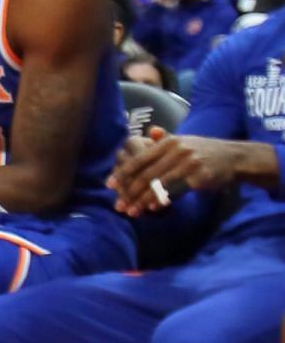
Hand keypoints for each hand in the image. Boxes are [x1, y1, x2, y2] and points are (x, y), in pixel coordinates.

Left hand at [108, 133, 257, 215]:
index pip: (138, 159)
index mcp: (167, 142)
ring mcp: (188, 163)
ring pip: (157, 184)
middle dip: (129, 192)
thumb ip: (163, 140)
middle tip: (119, 205)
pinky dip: (162, 200)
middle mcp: (176, 150)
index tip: (110, 186)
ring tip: (132, 211)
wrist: (234, 158)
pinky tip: (153, 208)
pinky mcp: (199, 176)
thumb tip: (149, 131)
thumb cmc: (203, 151)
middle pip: (145, 174)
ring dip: (142, 200)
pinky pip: (175, 191)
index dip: (122, 174)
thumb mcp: (183, 141)